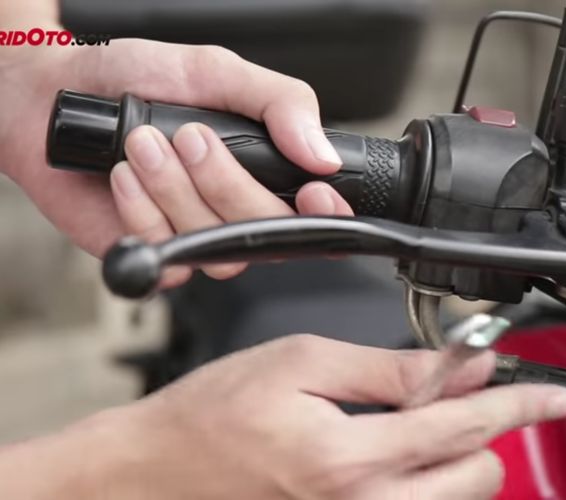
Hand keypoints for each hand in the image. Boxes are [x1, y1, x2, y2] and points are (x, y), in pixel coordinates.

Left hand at [0, 36, 351, 284]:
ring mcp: (199, 236)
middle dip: (225, 181)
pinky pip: (171, 257)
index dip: (324, 214)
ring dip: (176, 191)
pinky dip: (142, 214)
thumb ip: (280, 103)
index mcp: (266, 170)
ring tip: (142, 146)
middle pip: (268, 232)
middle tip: (188, 137)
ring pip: (219, 247)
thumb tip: (323, 154)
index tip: (312, 192)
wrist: (57, 97)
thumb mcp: (217, 71)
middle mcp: (238, 209)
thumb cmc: (138, 79)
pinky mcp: (157, 255)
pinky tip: (123, 179)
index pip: (316, 214)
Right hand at [55, 335, 565, 499]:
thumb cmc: (216, 415)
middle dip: (478, 432)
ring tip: (404, 427)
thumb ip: (391, 367)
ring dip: (451, 460)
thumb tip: (458, 364)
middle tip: (442, 396)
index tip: (557, 394)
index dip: (523, 402)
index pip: (467, 426)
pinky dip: (422, 484)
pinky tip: (390, 457)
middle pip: (478, 476)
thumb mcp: (304, 362)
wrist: (160, 472)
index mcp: (351, 456)